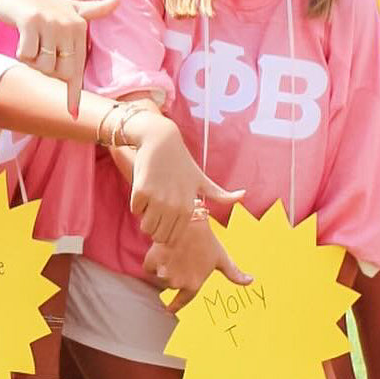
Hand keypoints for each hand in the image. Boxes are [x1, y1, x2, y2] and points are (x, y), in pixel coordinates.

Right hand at [0, 0, 120, 113]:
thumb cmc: (43, 4)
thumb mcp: (72, 6)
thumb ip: (96, 8)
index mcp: (79, 26)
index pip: (78, 67)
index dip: (73, 92)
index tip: (73, 112)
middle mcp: (68, 24)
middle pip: (60, 71)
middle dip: (47, 72)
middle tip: (37, 55)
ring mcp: (49, 23)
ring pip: (43, 65)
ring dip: (32, 62)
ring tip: (29, 45)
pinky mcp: (30, 22)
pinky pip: (27, 54)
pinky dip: (21, 53)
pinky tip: (20, 39)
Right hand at [127, 113, 243, 243]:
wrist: (160, 140)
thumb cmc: (182, 162)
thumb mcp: (202, 179)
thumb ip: (221, 194)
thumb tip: (244, 195)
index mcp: (188, 207)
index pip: (171, 238)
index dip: (166, 231)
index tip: (166, 218)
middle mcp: (174, 206)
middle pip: (158, 236)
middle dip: (155, 228)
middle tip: (156, 211)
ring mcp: (157, 199)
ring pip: (146, 226)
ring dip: (145, 217)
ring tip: (151, 202)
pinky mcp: (141, 191)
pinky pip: (135, 209)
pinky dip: (137, 203)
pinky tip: (144, 190)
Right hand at [146, 224, 251, 306]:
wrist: (189, 222)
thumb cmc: (207, 240)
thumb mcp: (222, 258)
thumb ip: (234, 273)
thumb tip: (251, 281)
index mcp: (194, 285)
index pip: (181, 301)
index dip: (175, 305)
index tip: (169, 308)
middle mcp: (178, 283)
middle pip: (170, 284)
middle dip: (173, 273)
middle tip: (179, 260)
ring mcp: (165, 273)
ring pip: (159, 276)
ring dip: (162, 268)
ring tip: (172, 254)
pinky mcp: (152, 262)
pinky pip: (149, 267)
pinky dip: (152, 261)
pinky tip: (160, 252)